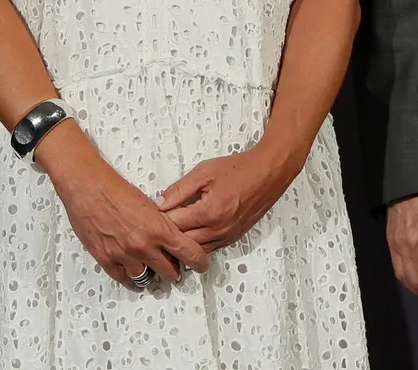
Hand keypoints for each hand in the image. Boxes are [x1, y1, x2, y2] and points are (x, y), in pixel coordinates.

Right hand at [40, 124, 209, 284]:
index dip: (200, 262)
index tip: (201, 265)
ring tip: (146, 263)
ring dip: (148, 271)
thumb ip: (163, 225)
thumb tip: (172, 241)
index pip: (191, 254)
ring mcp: (124, 255)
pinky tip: (130, 268)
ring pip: (147, 277)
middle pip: (171, 273)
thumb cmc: (116, 190)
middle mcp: (144, 246)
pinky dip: (129, 275)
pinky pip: (124, 278)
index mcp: (160, 229)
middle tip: (170, 264)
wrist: (88, 186)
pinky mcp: (106, 258)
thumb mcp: (150, 205)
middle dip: (173, 269)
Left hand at [158, 147, 293, 251]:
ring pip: (197, 250)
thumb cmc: (239, 169)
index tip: (149, 217)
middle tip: (155, 228)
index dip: (159, 221)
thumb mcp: (203, 172)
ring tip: (169, 233)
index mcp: (209, 212)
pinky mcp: (234, 237)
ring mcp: (228, 236)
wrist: (268, 172)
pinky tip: (188, 235)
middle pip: (184, 242)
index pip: (175, 225)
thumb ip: (179, 190)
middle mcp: (219, 229)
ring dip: (182, 244)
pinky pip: (210, 248)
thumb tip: (159, 203)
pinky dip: (197, 244)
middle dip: (168, 235)